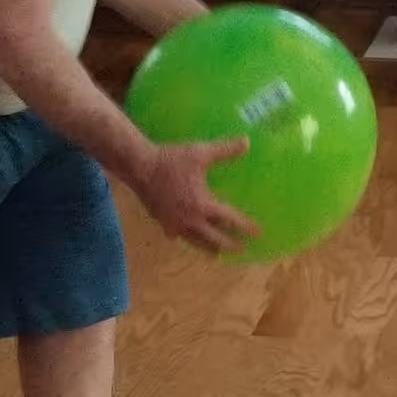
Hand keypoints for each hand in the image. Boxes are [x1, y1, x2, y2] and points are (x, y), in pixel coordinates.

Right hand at [137, 139, 256, 252]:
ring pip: (194, 241)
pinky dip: (184, 237)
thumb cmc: (171, 160)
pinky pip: (176, 234)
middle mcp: (190, 219)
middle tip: (241, 250)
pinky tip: (183, 236)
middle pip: (213, 238)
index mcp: (202, 205)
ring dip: (207, 247)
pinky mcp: (161, 221)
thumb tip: (247, 142)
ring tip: (216, 254)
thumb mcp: (200, 153)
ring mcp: (174, 223)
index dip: (245, 227)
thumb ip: (225, 150)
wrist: (139, 166)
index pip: (229, 220)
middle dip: (228, 245)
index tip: (257, 233)